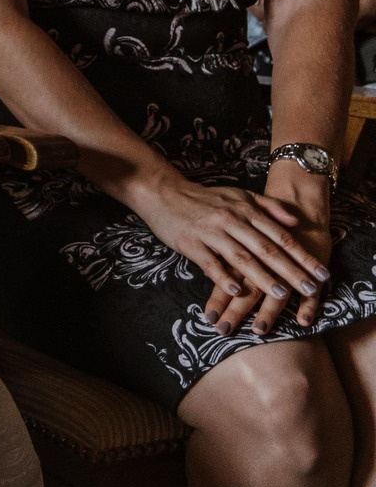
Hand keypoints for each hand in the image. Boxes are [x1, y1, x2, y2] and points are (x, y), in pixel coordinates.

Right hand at [203, 163, 338, 332]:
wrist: (163, 192)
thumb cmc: (204, 197)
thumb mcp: (239, 195)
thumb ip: (268, 206)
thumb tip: (295, 222)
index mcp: (246, 210)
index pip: (281, 237)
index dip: (303, 256)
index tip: (322, 273)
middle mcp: (232, 221)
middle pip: (267, 249)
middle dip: (291, 271)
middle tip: (311, 288)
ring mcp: (211, 232)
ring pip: (242, 257)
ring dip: (263, 277)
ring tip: (282, 294)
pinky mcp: (191, 243)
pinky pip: (210, 263)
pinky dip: (224, 277)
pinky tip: (237, 291)